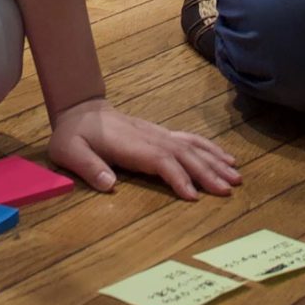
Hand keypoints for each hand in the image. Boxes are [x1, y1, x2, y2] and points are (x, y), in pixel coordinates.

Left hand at [48, 99, 241, 200]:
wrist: (80, 109)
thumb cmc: (73, 135)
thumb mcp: (68, 151)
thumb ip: (88, 167)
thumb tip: (108, 184)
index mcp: (129, 144)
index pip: (159, 160)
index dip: (177, 176)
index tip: (193, 195)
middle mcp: (149, 137)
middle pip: (183, 153)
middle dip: (206, 171)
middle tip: (228, 190)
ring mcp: (157, 134)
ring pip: (191, 146)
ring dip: (214, 160)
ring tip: (235, 176)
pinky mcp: (161, 134)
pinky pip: (190, 140)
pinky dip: (209, 149)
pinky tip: (225, 158)